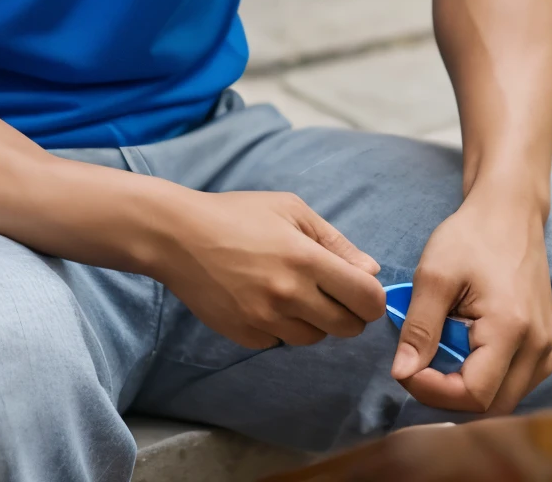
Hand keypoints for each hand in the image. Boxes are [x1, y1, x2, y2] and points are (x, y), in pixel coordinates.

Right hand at [153, 189, 385, 348]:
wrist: (178, 236)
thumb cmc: (237, 214)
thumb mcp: (290, 209)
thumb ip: (335, 242)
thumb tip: (371, 272)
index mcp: (305, 259)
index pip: (367, 299)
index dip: (372, 297)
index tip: (362, 288)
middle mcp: (288, 295)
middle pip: (347, 327)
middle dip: (349, 312)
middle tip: (332, 292)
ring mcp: (265, 320)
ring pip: (315, 338)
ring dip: (314, 320)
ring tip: (292, 290)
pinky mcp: (246, 335)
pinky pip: (281, 342)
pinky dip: (281, 327)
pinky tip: (264, 299)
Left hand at [391, 182, 551, 412]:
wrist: (510, 212)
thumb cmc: (471, 236)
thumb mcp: (434, 274)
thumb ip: (419, 327)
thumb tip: (402, 373)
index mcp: (512, 329)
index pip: (473, 394)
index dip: (433, 392)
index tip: (404, 370)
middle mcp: (538, 347)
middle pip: (491, 407)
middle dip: (448, 396)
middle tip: (417, 366)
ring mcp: (545, 348)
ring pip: (504, 400)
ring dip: (466, 389)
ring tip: (438, 354)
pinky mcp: (543, 345)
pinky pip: (514, 383)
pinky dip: (484, 378)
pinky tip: (461, 350)